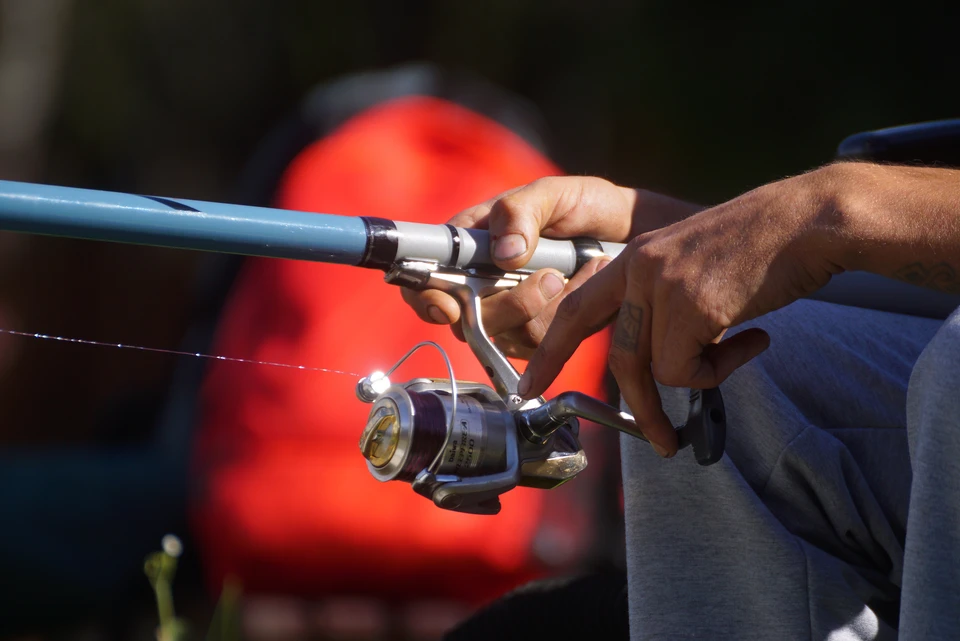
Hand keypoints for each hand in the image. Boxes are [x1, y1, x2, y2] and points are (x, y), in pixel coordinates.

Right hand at [401, 176, 700, 357]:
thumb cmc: (586, 205)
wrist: (631, 233)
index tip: (447, 305)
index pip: (425, 280)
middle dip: (514, 302)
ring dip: (550, 306)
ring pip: (508, 335)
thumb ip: (521, 212)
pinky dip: (568, 316)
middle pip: (467, 319)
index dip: (425, 298)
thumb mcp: (553, 193)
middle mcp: (481, 283)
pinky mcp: (537, 335)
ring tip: (583, 267)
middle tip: (552, 275)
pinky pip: (540, 344)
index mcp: (468, 245)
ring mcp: (508, 313)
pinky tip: (587, 285)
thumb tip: (503, 254)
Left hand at [518, 168, 844, 455]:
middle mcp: (639, 269)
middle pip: (617, 355)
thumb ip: (667, 306)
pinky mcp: (692, 305)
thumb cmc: (762, 248)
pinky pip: (687, 370)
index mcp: (635, 258)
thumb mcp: (695, 267)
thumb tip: (662, 365)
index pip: (578, 309)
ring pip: (653, 369)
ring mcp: (663, 285)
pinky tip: (752, 340)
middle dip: (636, 407)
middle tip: (658, 442)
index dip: (551, 350)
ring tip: (729, 372)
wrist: (809, 221)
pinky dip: (718, 372)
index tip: (532, 385)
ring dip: (690, 389)